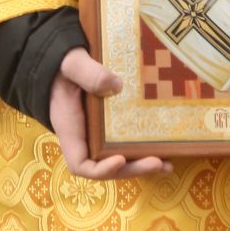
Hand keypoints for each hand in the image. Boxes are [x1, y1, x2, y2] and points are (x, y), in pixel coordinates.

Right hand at [50, 48, 170, 179]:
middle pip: (106, 166)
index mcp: (71, 128)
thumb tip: (116, 85)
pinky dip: (142, 150)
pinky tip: (164, 149)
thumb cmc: (63, 64)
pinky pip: (124, 143)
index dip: (100, 169)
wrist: (64, 61)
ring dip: (141, 164)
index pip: (80, 164)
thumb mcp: (72, 64)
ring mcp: (98, 134)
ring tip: (167, 164)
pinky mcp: (111, 126)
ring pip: (118, 158)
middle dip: (131, 168)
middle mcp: (84, 138)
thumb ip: (88, 73)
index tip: (119, 159)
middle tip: (157, 163)